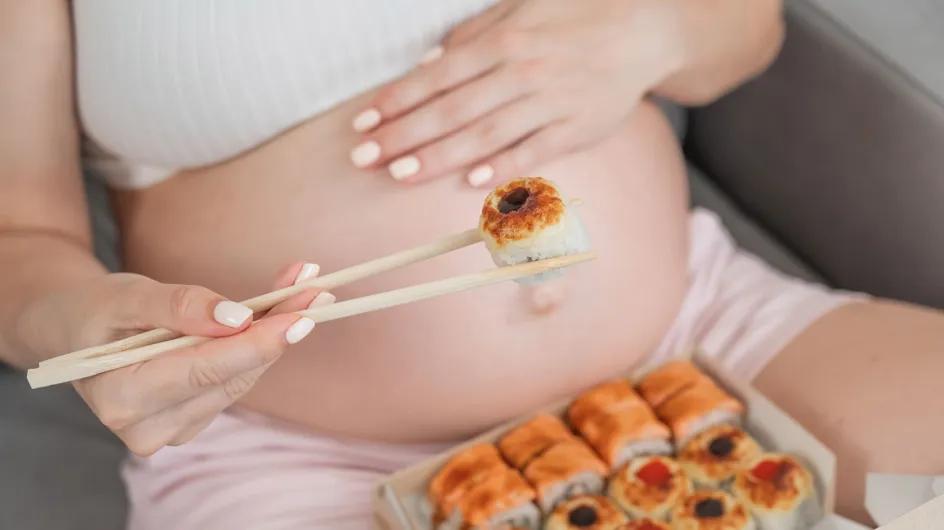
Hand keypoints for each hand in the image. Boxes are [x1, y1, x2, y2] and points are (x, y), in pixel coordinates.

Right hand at [19, 262, 334, 455]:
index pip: (204, 371)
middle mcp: (147, 427)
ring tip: (304, 287)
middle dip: (278, 329)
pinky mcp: (194, 419)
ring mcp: (173, 429)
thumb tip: (239, 319)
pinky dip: (262, 342)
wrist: (77, 331)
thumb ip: (178, 306)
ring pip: (243, 378)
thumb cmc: (95, 309)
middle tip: (316, 289)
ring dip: (277, 331)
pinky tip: (284, 310)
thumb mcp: (126, 295)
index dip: (256, 344)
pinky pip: (238, 379)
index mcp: (120, 397)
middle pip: (232, 376)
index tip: (300, 315)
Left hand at [348, 0, 682, 187]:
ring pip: (486, 134)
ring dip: (440, 156)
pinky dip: (503, 166)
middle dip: (404, 136)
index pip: (438, 76)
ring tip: (401, 175)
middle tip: (366, 159)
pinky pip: (535, 151)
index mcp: (504, 41)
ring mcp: (552, 101)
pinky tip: (470, 181)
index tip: (363, 122)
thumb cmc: (573, 17)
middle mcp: (523, 71)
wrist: (644, 27)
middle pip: (453, 110)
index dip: (397, 100)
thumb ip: (473, 37)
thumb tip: (427, 64)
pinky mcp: (578, 127)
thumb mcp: (520, 9)